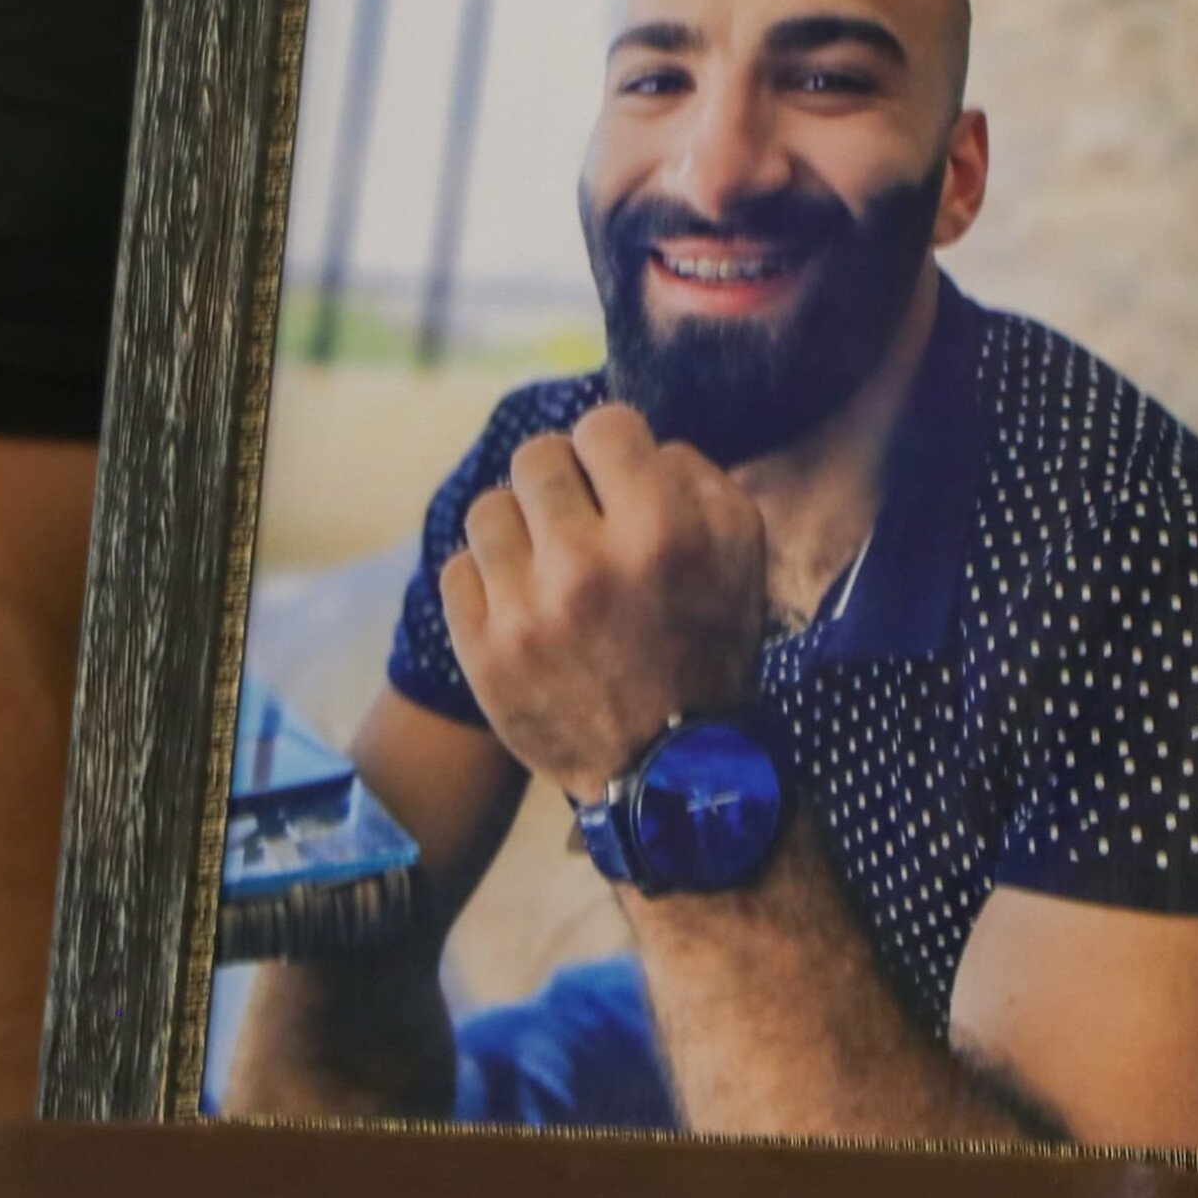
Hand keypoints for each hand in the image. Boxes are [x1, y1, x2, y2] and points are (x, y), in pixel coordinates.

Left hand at [442, 403, 769, 799]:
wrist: (669, 772)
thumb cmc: (708, 649)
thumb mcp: (741, 554)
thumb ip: (697, 477)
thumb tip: (637, 444)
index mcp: (661, 531)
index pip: (602, 425)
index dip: (613, 449)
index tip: (617, 480)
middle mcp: (586, 564)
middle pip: (535, 456)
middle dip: (561, 482)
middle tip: (579, 520)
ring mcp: (525, 610)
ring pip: (487, 508)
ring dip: (519, 530)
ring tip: (546, 565)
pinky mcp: (481, 651)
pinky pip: (456, 569)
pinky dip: (487, 582)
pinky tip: (521, 605)